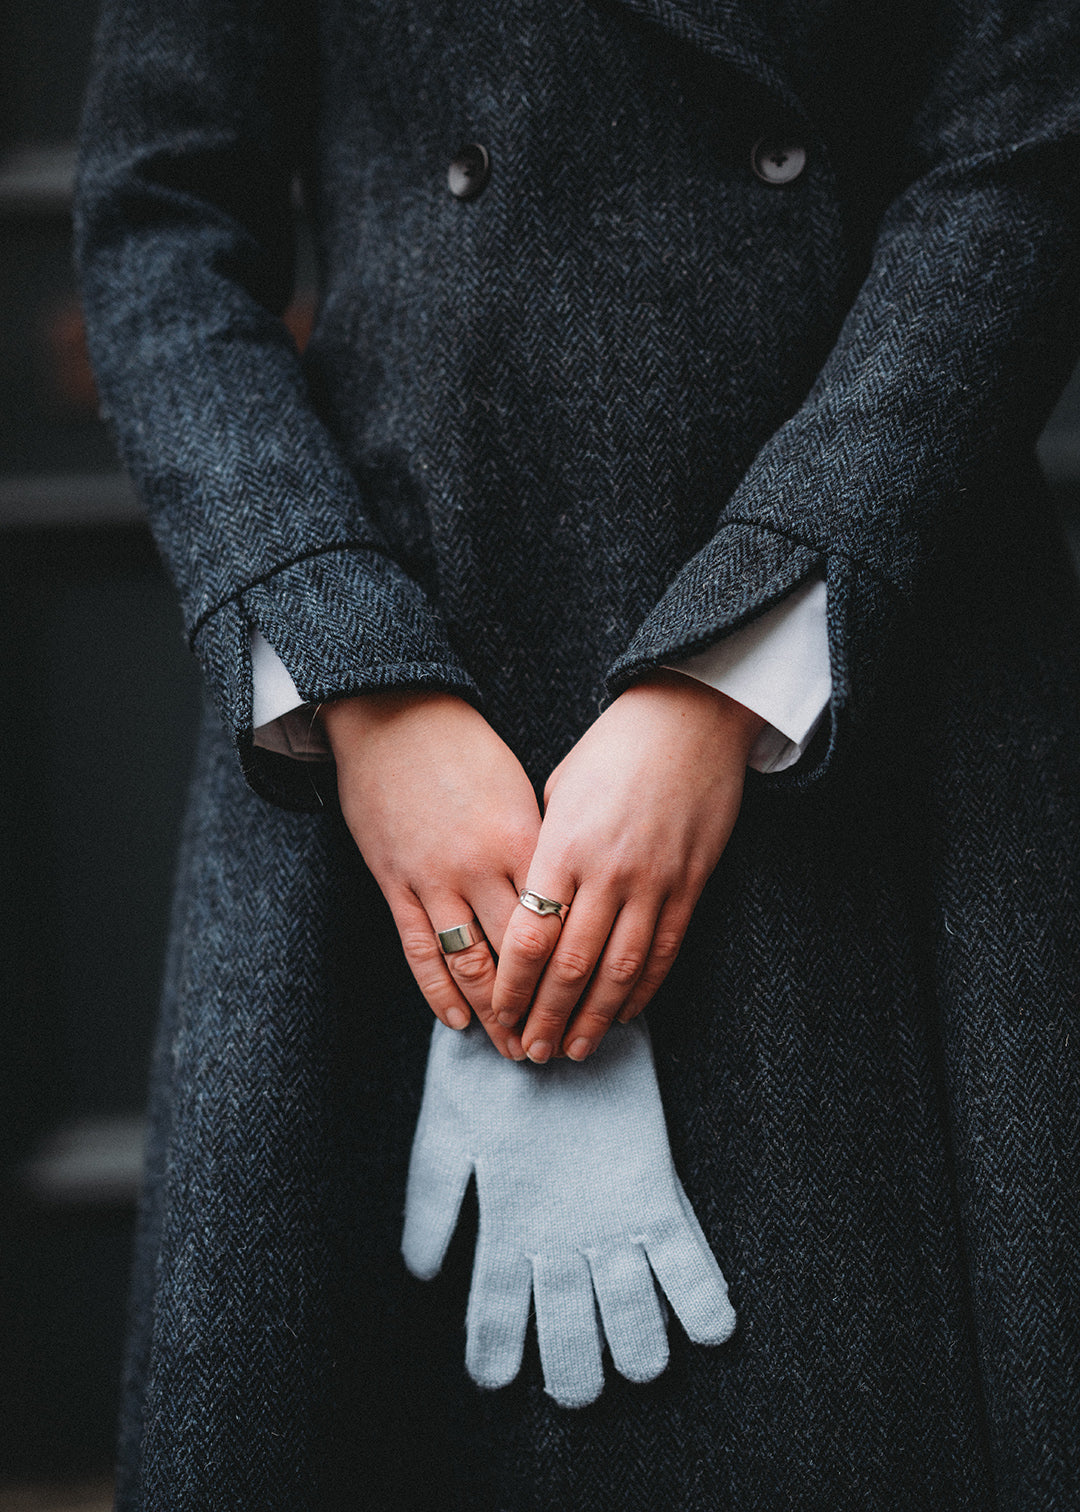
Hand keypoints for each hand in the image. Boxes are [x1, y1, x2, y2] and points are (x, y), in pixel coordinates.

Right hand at [322, 692, 540, 1057]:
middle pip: (518, 956)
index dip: (575, 974)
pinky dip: (439, 990)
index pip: (557, 923)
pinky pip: (418, 949)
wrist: (391, 715)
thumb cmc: (467, 747)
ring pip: (469, 963)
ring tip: (512, 1049)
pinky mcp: (393, 882)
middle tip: (554, 1048)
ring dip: (493, 1013)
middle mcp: (479, 866)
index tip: (594, 1009)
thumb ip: (544, 847)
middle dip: (537, 1009)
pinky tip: (459, 1021)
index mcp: (521, 839)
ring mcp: (432, 878)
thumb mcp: (521, 790)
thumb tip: (572, 899)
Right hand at [403, 1016, 734, 1406]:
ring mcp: (610, 1214)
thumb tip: (421, 1275)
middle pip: (571, 1317)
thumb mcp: (450, 1129)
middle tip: (578, 1397)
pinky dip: (698, 1294)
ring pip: (628, 1299)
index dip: (495, 1346)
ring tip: (645, 1368)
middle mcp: (563, 1232)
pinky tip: (716, 1329)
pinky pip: (681, 1252)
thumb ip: (436, 1198)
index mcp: (509, 1225)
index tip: (492, 1385)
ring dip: (638, 1338)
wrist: (544, 1011)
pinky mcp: (651, 1186)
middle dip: (576, 1362)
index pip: (499, 1306)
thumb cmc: (488, 1068)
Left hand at [491, 672, 763, 1062]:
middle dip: (546, 1015)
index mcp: (563, 846)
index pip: (530, 935)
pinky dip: (642, 989)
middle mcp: (608, 872)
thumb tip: (526, 903)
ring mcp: (654, 882)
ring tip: (572, 1049)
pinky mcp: (690, 885)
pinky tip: (624, 1014)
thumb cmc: (612, 749)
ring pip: (620, 969)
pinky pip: (663, 951)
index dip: (513, 985)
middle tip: (529, 1053)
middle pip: (571, 964)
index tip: (499, 1016)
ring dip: (593, 1017)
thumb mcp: (558, 790)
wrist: (689, 721)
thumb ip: (541, 849)